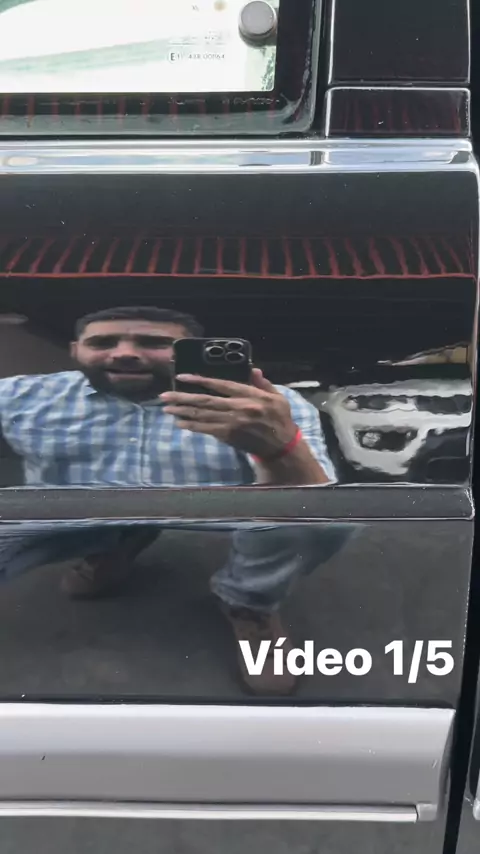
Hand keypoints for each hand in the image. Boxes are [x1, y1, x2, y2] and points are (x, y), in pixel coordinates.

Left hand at [160, 368, 297, 457]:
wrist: (281, 446)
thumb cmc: (279, 418)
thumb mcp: (276, 397)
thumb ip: (262, 383)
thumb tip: (253, 369)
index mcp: (250, 395)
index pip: (221, 385)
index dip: (201, 380)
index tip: (182, 377)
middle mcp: (238, 408)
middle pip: (205, 401)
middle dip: (182, 398)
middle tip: (164, 395)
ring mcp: (232, 423)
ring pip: (202, 416)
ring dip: (182, 412)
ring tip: (166, 408)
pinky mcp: (228, 436)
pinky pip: (206, 430)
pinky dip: (192, 426)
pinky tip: (180, 423)